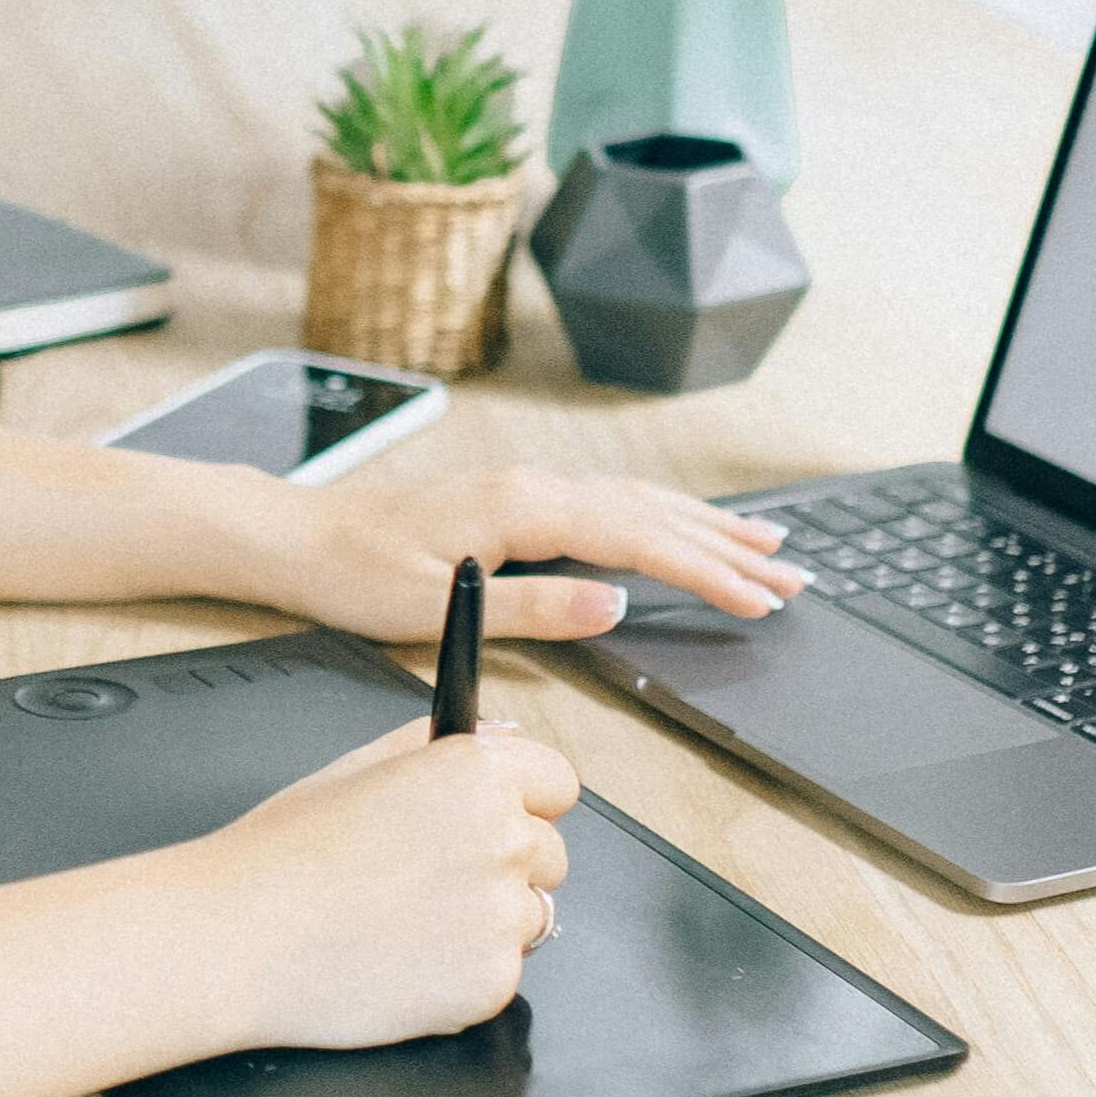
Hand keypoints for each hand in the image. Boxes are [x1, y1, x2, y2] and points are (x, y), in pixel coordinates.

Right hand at [188, 718, 578, 1050]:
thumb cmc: (279, 855)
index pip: (557, 781)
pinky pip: (499, 976)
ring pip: (527, 918)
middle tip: (424, 881)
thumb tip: (500, 734)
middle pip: (550, 855)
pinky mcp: (491, 982)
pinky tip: (400, 963)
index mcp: (474, 774)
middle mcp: (503, 838)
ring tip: (403, 925)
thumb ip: (435, 745)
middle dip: (503, 867)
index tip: (494, 819)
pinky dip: (460, 977)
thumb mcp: (353, 769)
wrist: (237, 939)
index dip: (522, 801)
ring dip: (483, 925)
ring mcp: (501, 916)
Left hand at [256, 465, 805, 642]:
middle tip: (795, 579)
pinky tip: (681, 523)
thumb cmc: (355, 575)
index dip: (706, 572)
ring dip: (705, 525)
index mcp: (522, 509)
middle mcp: (533, 488)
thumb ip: (533, 607)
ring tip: (766, 545)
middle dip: (728, 549)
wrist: (300, 538)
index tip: (760, 598)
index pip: (638, 541)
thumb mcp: (440, 608)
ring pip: (638, 502)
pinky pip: (609, 502)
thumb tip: (615, 606)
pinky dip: (660, 514)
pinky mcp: (515, 500)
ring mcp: (526, 488)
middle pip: (653, 515)